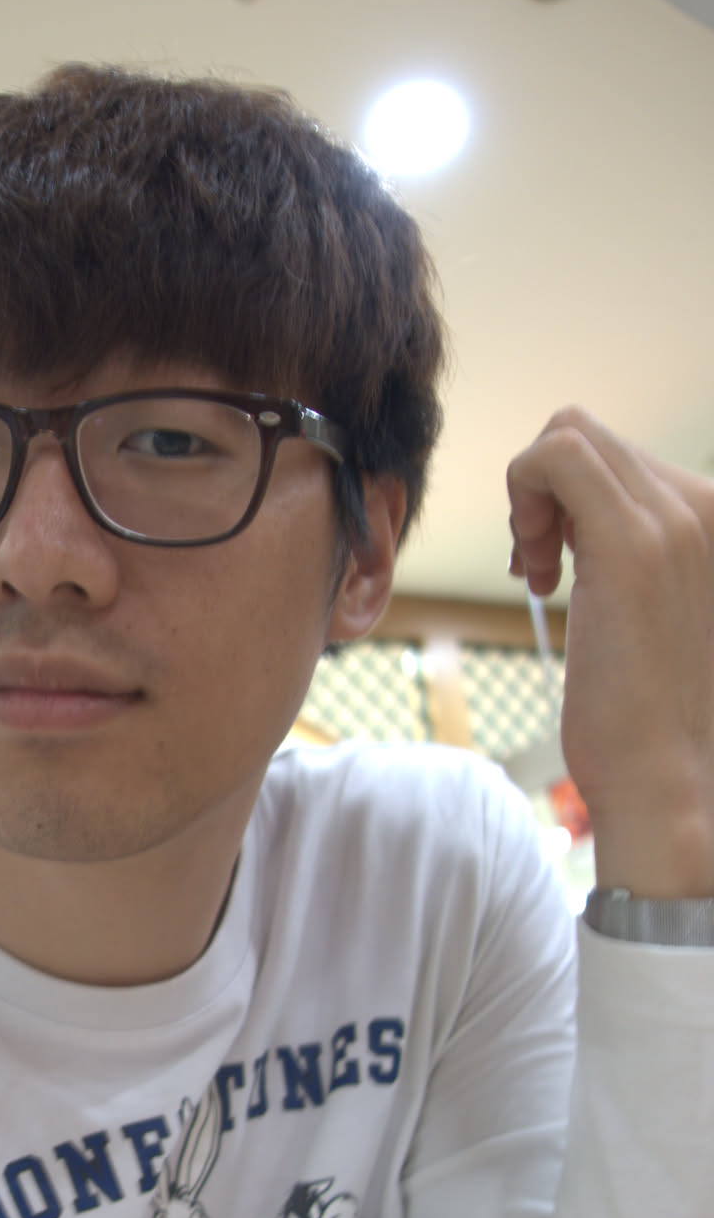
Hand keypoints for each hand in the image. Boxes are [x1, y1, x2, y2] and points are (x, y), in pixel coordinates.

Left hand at [507, 408, 713, 898]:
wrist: (668, 781)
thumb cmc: (646, 713)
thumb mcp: (645, 610)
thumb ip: (624, 550)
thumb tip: (566, 517)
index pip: (620, 454)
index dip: (565, 501)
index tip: (555, 564)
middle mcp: (706, 504)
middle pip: (590, 437)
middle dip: (544, 497)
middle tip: (539, 569)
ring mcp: (675, 519)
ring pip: (569, 436)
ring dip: (531, 501)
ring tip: (539, 573)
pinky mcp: (631, 546)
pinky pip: (554, 457)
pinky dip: (521, 498)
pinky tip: (534, 573)